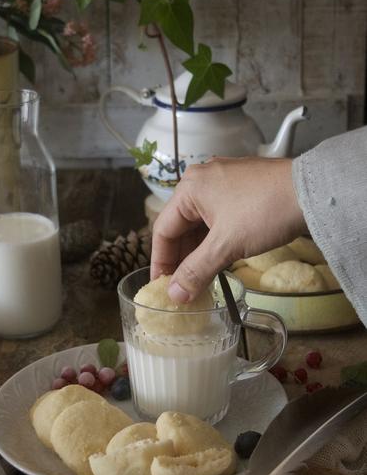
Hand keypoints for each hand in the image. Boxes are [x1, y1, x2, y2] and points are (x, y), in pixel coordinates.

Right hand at [150, 157, 306, 301]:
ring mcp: (224, 180)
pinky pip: (218, 216)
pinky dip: (215, 238)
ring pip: (201, 222)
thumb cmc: (265, 212)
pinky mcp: (243, 187)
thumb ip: (196, 271)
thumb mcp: (226, 246)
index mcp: (190, 187)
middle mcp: (202, 179)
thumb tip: (174, 295)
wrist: (313, 192)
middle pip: (181, 225)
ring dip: (199, 250)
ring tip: (201, 276)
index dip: (161, 262)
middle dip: (182, 257)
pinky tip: (220, 257)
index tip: (162, 286)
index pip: (163, 230)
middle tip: (183, 286)